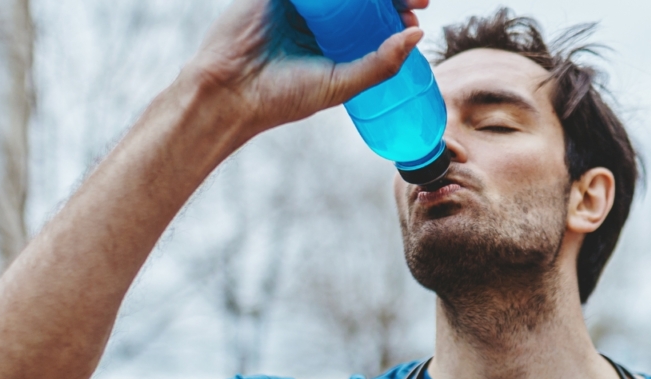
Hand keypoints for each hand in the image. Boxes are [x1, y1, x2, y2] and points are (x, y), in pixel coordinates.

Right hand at [185, 0, 427, 137]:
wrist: (230, 93)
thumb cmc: (284, 97)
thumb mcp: (342, 84)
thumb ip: (380, 63)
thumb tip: (417, 36)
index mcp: (335, 39)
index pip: (373, 15)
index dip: (398, 8)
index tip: (419, 10)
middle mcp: (319, 17)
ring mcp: (298, 1)